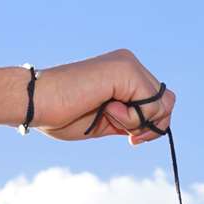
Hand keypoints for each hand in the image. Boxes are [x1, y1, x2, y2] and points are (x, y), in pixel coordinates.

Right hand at [0, 50, 175, 144]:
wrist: (36, 102)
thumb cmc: (62, 115)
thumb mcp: (108, 121)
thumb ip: (131, 119)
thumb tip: (158, 126)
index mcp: (124, 73)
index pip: (159, 100)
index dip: (152, 125)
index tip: (132, 140)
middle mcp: (129, 64)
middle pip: (167, 102)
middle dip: (151, 127)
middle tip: (129, 138)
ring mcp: (128, 65)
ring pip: (161, 104)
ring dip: (138, 122)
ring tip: (109, 116)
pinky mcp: (125, 71)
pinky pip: (148, 105)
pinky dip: (130, 118)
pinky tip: (107, 110)